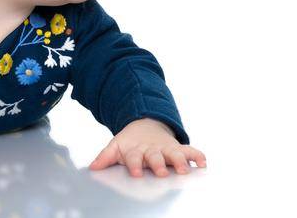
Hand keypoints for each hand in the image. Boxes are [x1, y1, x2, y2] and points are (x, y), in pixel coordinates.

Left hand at [88, 118, 205, 176]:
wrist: (145, 124)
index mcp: (136, 150)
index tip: (135, 173)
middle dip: (158, 164)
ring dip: (180, 161)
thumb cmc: (130, 142)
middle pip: (155, 157)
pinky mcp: (178, 147)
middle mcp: (152, 150)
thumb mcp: (116, 146)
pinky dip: (197, 155)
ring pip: (174, 154)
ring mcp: (166, 148)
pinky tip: (203, 163)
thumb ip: (106, 157)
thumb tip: (93, 167)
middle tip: (161, 171)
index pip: (134, 158)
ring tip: (185, 169)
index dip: (134, 165)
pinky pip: (190, 150)